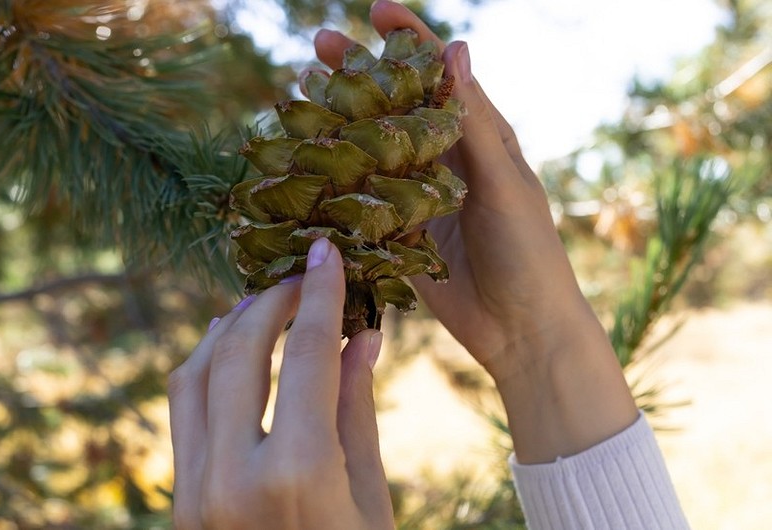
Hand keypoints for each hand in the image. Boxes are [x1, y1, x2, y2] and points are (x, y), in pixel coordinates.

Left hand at [168, 238, 393, 529]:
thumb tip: (362, 335)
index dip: (321, 296)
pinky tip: (227, 351)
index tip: (326, 253)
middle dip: (271, 303)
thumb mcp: (370, 497)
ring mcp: (194, 491)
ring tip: (260, 305)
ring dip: (228, 330)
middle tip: (300, 280)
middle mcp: (232, 477)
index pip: (308, 356)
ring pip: (193, 377)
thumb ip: (356, 409)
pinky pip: (182, 416)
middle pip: (239, 354)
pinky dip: (204, 371)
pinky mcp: (179, 501)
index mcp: (297, 473)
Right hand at [309, 1, 637, 462]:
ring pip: (370, 146)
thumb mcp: (502, 184)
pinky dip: (334, 179)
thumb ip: (474, 124)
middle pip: (394, 102)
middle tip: (319, 45)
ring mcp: (417, 195)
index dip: (408, 38)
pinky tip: (303, 165)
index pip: (438, 72)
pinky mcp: (398, 232)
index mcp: (477, 135)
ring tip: (299, 95)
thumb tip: (455, 48)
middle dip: (359, 71)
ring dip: (338, 121)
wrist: (522, 329)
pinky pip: (362, 198)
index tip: (376, 9)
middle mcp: (444, 157)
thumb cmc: (527, 252)